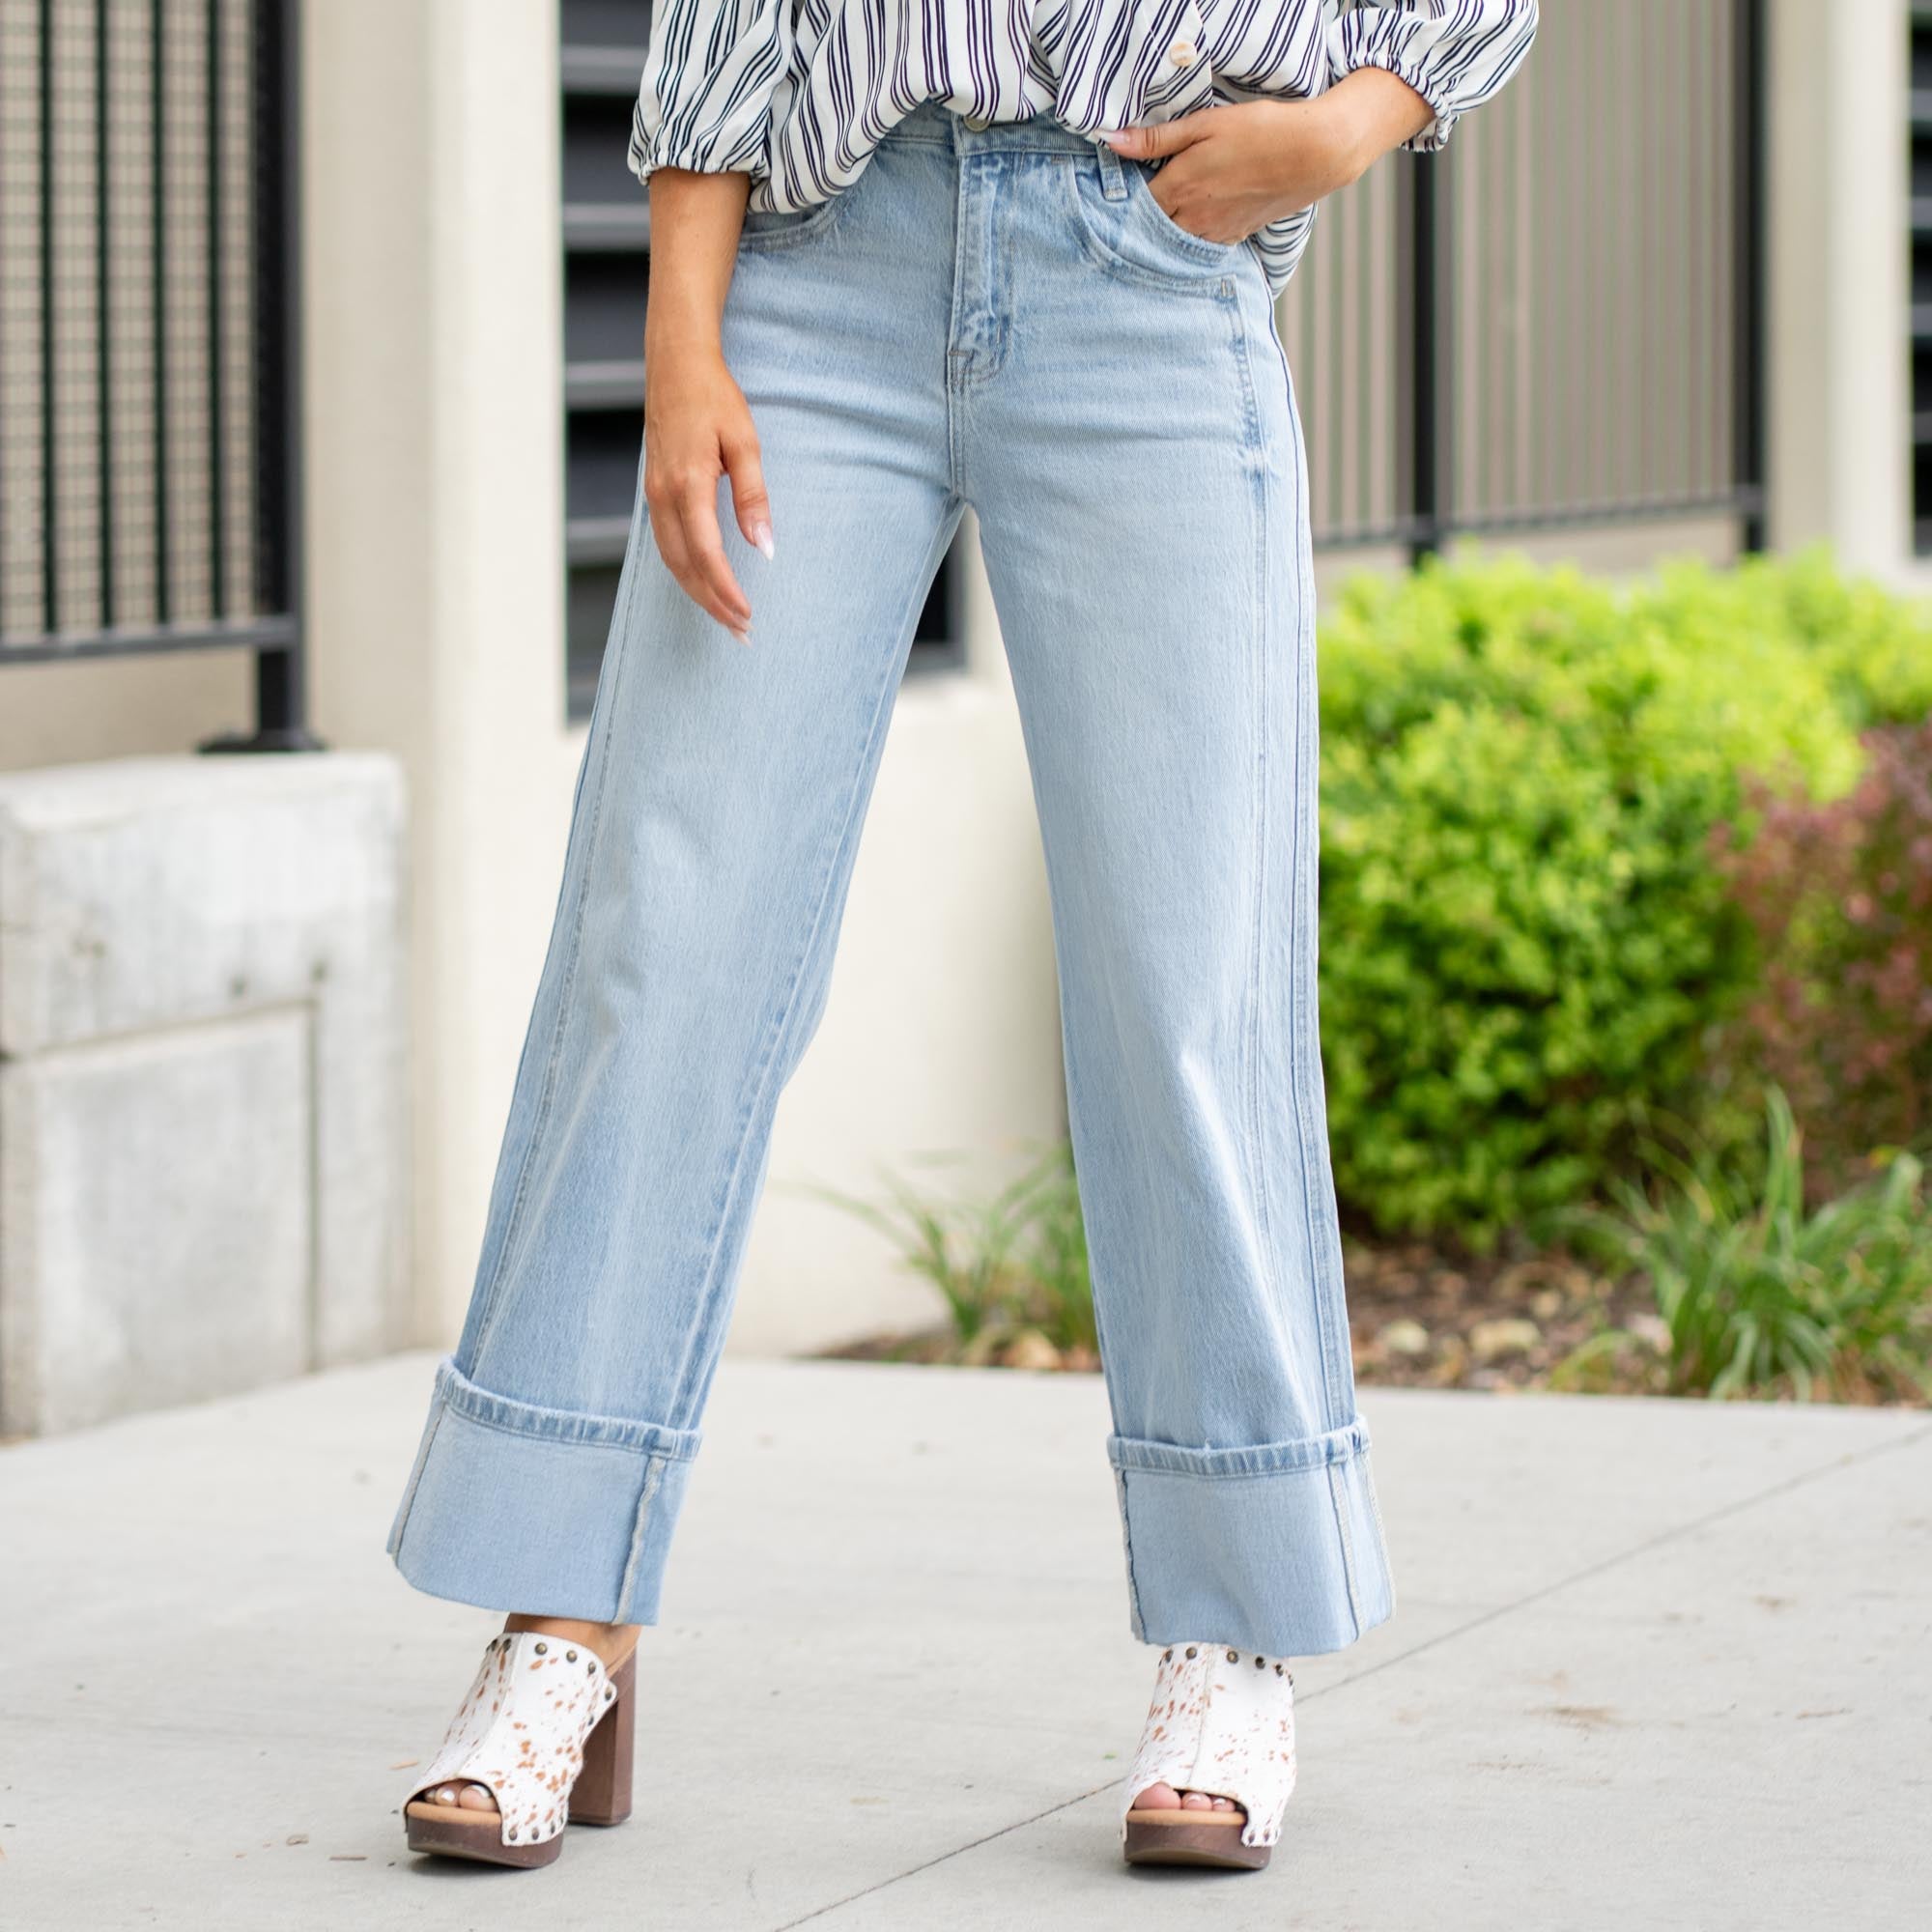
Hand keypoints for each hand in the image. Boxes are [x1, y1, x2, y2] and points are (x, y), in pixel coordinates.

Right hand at [643, 166, 770, 642]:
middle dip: (713, 604)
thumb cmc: (715, 397)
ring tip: (727, 619)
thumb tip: (764, 547)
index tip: (747, 615)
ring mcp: (654, 495)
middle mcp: (663, 495)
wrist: (675, 362)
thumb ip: (754, 496)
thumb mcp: (746, 441)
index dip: (726, 590)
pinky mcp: (655, 492)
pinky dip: (686, 572)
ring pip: (672, 561)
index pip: (706, 554)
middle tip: (742, 633)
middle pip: (685, 568)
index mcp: (688, 484)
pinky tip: (705, 585)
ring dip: (698, 594)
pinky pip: (667, 545)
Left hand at [1100, 70, 1435, 244]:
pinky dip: (1187, 247)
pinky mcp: (1234, 238)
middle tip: (1116, 228)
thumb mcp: (1205, 124)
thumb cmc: (1261, 130)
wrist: (1315, 153)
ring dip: (1161, 242)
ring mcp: (1214, 232)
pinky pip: (1200, 251)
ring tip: (1148, 235)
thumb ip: (1156, 137)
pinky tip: (1184, 238)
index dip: (1118, 208)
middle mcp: (1193, 218)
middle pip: (1150, 234)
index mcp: (1180, 187)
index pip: (1133, 208)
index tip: (1106, 203)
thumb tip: (1110, 141)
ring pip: (1173, 247)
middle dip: (1134, 231)